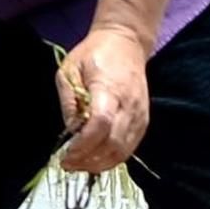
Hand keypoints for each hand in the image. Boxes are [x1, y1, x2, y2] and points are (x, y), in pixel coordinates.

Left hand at [56, 27, 150, 174]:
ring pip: (123, 150)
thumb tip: (69, 131)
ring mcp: (139, 114)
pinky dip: (113, 159)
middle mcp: (128, 104)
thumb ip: (69, 101)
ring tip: (79, 165)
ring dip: (100, 164)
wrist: (126, 42)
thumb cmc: (94, 53)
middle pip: (113, 143)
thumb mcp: (69, 70)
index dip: (83, 145)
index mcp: (108, 88)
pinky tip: (95, 160)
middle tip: (68, 164)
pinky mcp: (143, 120)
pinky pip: (130, 147)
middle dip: (88, 160)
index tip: (65, 154)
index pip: (100, 124)